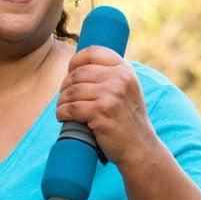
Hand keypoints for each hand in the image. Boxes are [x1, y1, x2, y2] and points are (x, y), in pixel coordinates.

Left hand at [56, 46, 158, 168]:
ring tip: (63, 109)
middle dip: (65, 86)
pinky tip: (63, 117)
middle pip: (77, 74)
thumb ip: (110, 75)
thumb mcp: (126, 89)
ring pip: (71, 92)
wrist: (139, 147)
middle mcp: (119, 79)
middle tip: (64, 98)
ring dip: (61, 102)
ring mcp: (111, 95)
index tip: (70, 72)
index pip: (93, 52)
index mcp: (124, 70)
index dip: (75, 61)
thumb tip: (76, 64)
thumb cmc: (126, 119)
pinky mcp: (101, 112)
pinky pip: (69, 108)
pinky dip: (61, 113)